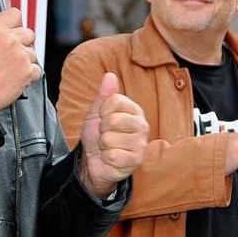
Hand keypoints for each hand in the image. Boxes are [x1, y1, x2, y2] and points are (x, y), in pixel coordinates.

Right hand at [0, 8, 40, 111]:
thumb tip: (4, 34)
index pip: (15, 14)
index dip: (16, 23)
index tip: (15, 29)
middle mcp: (10, 40)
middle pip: (29, 33)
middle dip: (23, 43)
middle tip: (13, 54)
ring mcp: (21, 56)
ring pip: (32, 53)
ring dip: (25, 61)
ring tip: (11, 70)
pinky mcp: (28, 72)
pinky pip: (36, 69)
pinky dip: (29, 75)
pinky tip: (16, 79)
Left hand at [78, 72, 148, 198]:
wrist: (94, 160)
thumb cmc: (98, 134)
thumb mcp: (97, 112)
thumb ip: (104, 94)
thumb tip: (110, 75)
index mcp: (135, 110)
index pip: (114, 100)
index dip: (102, 110)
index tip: (103, 118)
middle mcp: (142, 126)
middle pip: (112, 120)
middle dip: (101, 129)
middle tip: (106, 135)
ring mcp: (141, 144)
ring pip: (109, 139)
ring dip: (103, 145)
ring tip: (109, 147)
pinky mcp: (136, 161)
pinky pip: (111, 155)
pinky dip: (106, 158)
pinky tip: (111, 159)